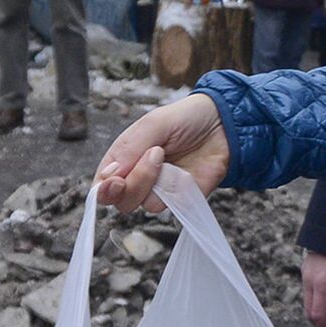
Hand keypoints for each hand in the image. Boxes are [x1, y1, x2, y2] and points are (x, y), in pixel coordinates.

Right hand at [94, 93, 229, 210]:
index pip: (102, 184)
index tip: (116, 180)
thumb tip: (107, 175)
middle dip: (135, 181)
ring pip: (142, 205)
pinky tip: (183, 173)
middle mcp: (137, 178)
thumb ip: (128, 148)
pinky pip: (169, 207)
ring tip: (170, 158)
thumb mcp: (153, 124)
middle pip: (119, 200)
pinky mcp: (180, 199)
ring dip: (155, 184)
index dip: (104, 188)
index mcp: (123, 159)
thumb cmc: (185, 119)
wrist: (223, 123)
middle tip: (155, 154)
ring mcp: (158, 190)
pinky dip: (174, 191)